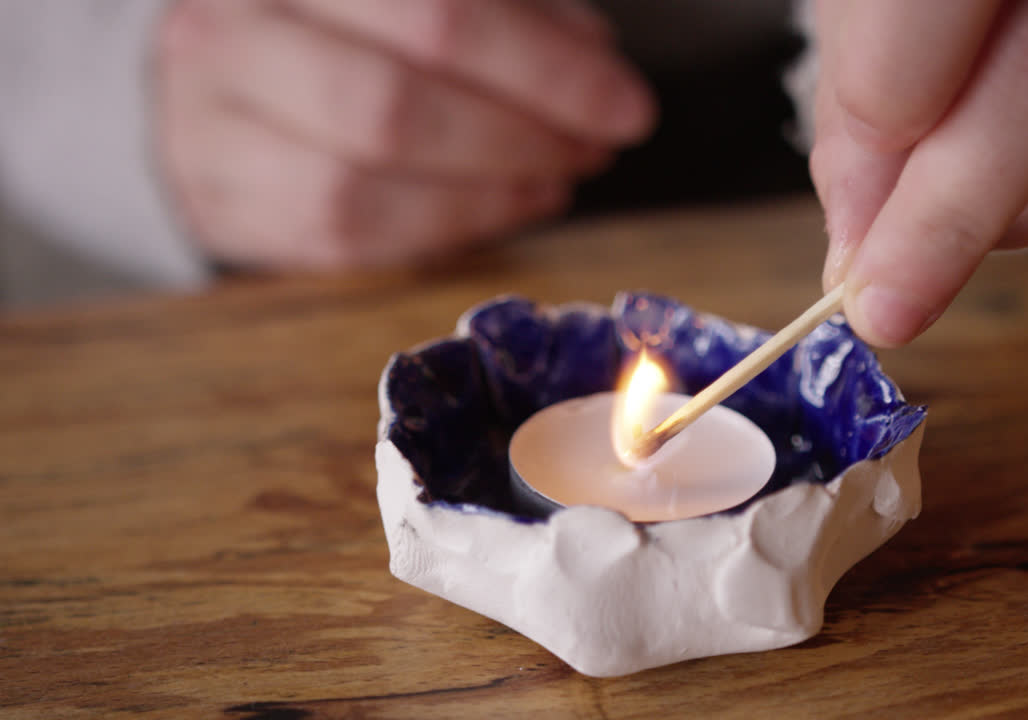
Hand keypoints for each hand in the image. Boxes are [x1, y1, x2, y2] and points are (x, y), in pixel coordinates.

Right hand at [155, 0, 654, 268]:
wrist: (205, 80)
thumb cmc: (338, 24)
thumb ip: (504, 12)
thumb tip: (595, 60)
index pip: (440, 12)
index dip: (548, 69)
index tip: (627, 107)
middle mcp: (232, 32)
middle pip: (396, 105)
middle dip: (522, 139)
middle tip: (595, 149)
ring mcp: (210, 123)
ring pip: (364, 185)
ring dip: (489, 195)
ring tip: (558, 180)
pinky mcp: (222, 202)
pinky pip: (347, 237)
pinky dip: (445, 229)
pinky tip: (505, 206)